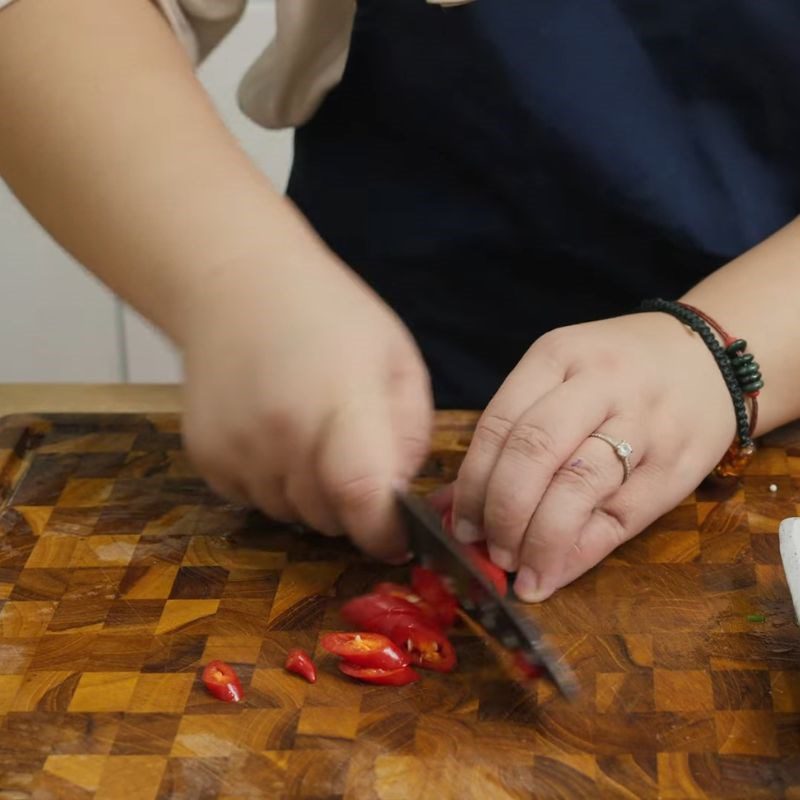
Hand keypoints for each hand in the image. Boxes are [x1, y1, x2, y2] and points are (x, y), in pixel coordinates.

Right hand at [179, 248, 432, 560]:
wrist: (238, 286)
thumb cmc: (331, 316)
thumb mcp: (396, 359)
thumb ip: (411, 433)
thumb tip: (397, 495)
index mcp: (338, 401)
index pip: (360, 494)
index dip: (384, 533)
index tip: (398, 539)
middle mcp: (280, 432)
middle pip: (328, 516)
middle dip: (352, 507)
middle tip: (355, 461)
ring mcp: (235, 447)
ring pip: (290, 514)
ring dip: (311, 496)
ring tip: (311, 437)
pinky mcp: (204, 456)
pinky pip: (252, 500)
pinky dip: (273, 484)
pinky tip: (275, 435)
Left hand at [452, 312, 735, 600]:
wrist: (711, 358)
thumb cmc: (617, 373)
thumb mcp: (560, 377)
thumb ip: (509, 435)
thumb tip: (448, 506)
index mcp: (558, 356)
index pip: (500, 424)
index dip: (472, 484)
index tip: (459, 524)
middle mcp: (600, 385)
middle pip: (533, 453)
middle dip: (502, 512)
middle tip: (488, 549)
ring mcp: (644, 424)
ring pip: (577, 487)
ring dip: (538, 540)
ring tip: (517, 569)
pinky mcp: (676, 467)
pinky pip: (619, 518)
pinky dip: (578, 555)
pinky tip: (552, 575)